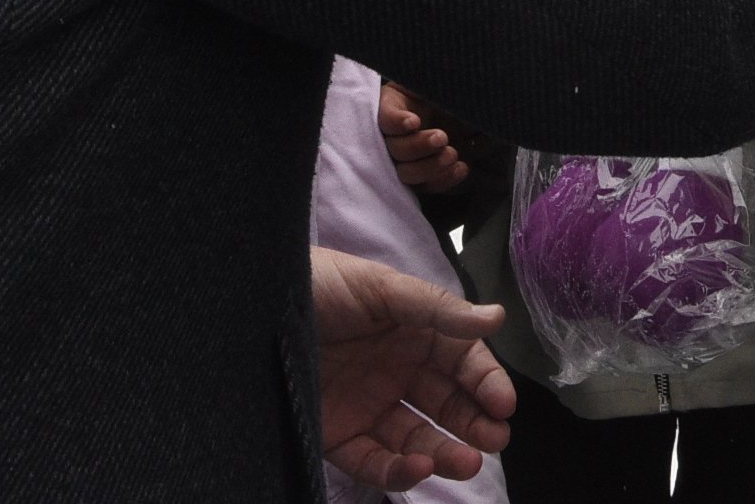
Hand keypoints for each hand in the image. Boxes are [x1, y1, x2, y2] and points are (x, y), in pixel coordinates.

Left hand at [309, 244, 515, 491]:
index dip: (485, 382)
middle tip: (495, 439)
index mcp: (413, 331)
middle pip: (447, 405)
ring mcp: (369, 405)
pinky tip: (418, 467)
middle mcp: (397, 371)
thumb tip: (497, 317)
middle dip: (474, 423)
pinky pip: (374, 461)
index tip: (503, 404)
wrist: (250, 306)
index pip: (462, 362)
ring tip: (468, 463)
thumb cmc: (319, 284)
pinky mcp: (338, 435)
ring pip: (417, 439)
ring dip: (445, 453)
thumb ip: (436, 308)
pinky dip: (398, 471)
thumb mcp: (378, 287)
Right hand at [377, 80, 468, 194]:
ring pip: (406, 173)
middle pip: (394, 149)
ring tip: (452, 155)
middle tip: (441, 138)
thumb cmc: (444, 90)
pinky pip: (428, 186)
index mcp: (393, 106)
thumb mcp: (436, 82)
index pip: (385, 117)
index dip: (396, 121)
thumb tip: (450, 79)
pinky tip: (461, 168)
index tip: (414, 121)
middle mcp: (394, 136)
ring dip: (429, 167)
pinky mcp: (424, 177)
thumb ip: (436, 85)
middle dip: (417, 146)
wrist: (461, 110)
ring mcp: (408, 160)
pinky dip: (444, 179)